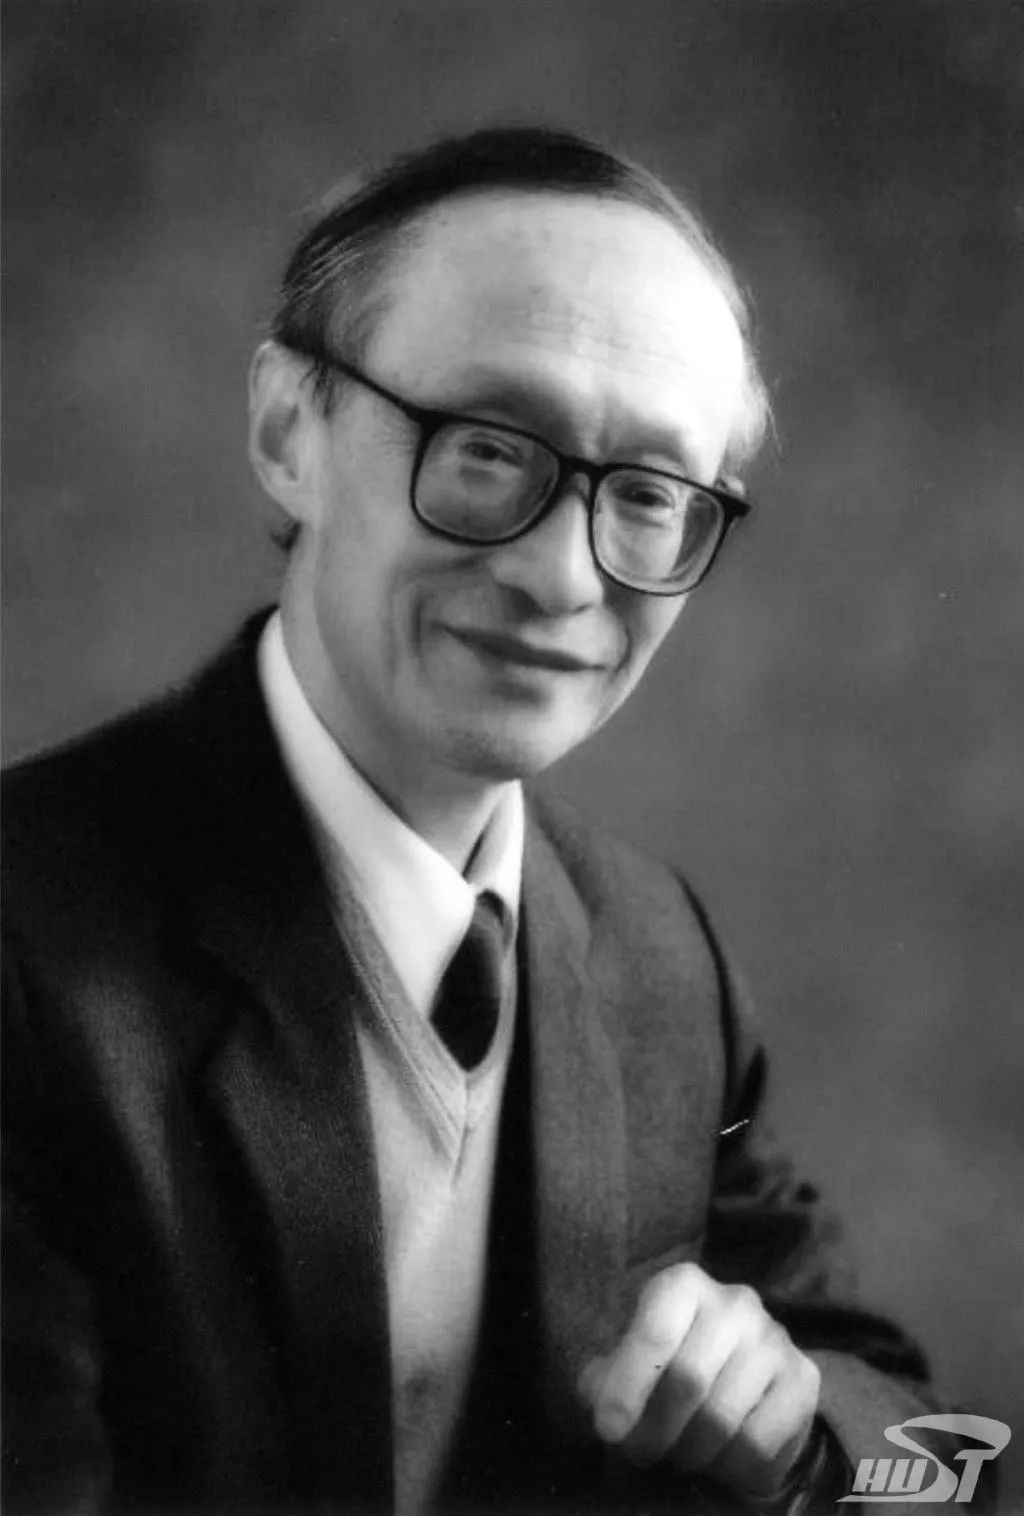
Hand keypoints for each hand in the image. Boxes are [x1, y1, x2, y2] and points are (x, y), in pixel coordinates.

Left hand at [580, 1262, 820, 1500]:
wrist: (748, 1383)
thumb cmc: (675, 1365)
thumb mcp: (632, 1363)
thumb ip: (607, 1377)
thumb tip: (600, 1396)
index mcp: (685, 1285)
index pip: (654, 1332)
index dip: (627, 1386)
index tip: (608, 1429)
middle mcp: (734, 1302)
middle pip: (688, 1380)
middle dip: (654, 1430)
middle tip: (639, 1455)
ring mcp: (774, 1338)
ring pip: (722, 1418)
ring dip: (689, 1452)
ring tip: (677, 1456)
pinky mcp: (803, 1379)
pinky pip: (758, 1442)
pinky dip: (729, 1466)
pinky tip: (719, 1459)